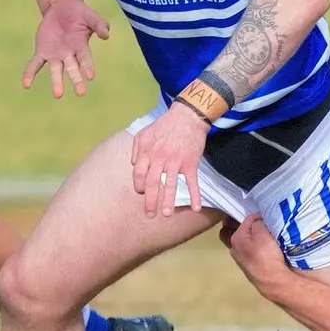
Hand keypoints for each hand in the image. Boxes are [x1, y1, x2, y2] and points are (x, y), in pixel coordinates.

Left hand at [23, 0, 110, 97]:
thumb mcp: (91, 16)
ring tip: (58, 95)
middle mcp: (69, 54)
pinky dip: (30, 74)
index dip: (87, 66)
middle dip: (76, 80)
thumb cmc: (80, 13)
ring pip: (56, 70)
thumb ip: (99, 24)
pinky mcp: (42, 52)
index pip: (85, 59)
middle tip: (80, 93)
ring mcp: (55, 55)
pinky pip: (35, 64)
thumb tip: (106, 35)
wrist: (61, 7)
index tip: (90, 76)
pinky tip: (26, 85)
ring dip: (56, 82)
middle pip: (73, 69)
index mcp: (82, 47)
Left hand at [130, 102, 208, 217]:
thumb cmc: (164, 125)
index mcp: (147, 151)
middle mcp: (159, 158)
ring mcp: (175, 161)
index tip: (142, 192)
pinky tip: (196, 207)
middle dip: (150, 200)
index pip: (139, 173)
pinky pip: (192, 182)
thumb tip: (133, 164)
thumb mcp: (144, 132)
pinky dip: (194, 195)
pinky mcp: (190, 162)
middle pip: (152, 182)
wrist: (187, 116)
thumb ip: (136, 149)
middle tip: (149, 214)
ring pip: (170, 185)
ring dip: (168, 201)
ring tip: (166, 214)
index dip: (139, 185)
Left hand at [224, 213, 292, 295]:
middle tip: (266, 227)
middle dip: (254, 228)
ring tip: (269, 238)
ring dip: (257, 239)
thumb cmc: (266, 254)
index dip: (259, 217)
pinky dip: (260, 249)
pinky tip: (269, 249)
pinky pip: (255, 252)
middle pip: (244, 232)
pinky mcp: (251, 268)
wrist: (274, 280)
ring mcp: (242, 260)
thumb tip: (257, 222)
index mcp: (235, 238)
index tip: (269, 218)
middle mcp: (235, 249)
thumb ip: (257, 222)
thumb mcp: (262, 232)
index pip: (247, 220)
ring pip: (249, 242)